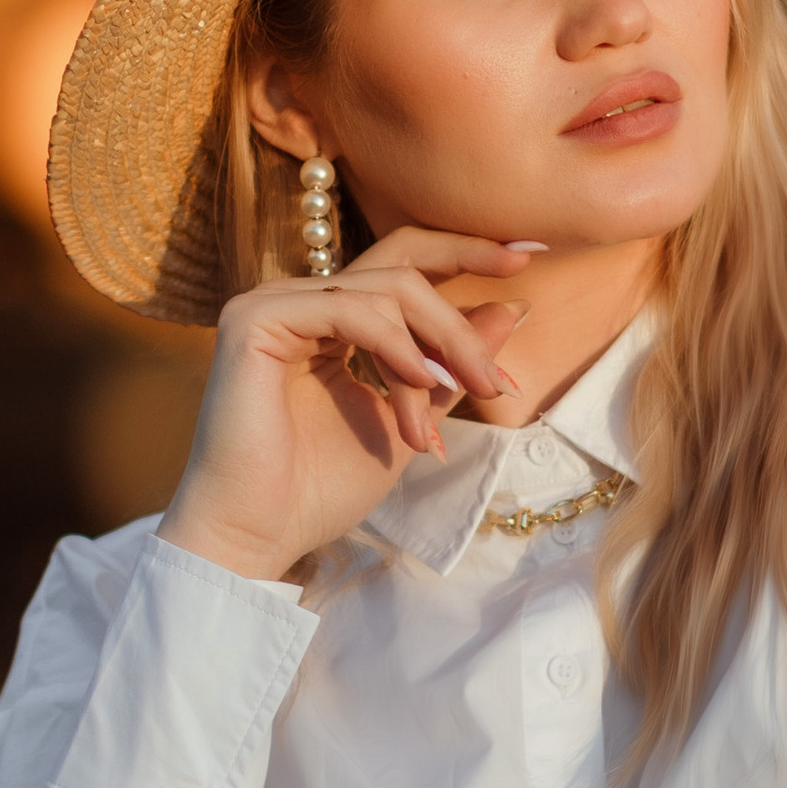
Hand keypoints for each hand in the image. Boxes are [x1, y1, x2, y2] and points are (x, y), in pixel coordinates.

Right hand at [157, 228, 536, 583]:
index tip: (531, 255)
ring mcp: (273, 303)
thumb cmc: (318, 489)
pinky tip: (422, 382)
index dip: (466, 252)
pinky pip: (348, 307)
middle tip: (498, 379)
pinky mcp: (255, 320)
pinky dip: (395, 343)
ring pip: (386, 290)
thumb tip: (513, 308)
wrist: (258, 535)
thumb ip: (450, 366)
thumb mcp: (409, 417)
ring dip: (440, 347)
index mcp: (329, 318)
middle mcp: (300, 300)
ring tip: (462, 399)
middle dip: (463, 312)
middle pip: (401, 263)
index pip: (403, 263)